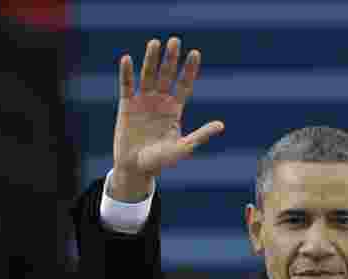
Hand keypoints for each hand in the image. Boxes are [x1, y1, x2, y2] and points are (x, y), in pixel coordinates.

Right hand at [110, 36, 223, 200]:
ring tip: (155, 43)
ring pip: (148, 75)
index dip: (189, 70)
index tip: (195, 53)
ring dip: (151, 59)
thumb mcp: (183, 148)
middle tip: (176, 41)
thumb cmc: (161, 160)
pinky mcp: (126, 105)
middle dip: (171, 59)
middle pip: (167, 75)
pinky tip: (128, 59)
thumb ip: (200, 135)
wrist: (137, 168)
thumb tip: (220, 125)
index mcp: (175, 109)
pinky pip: (126, 85)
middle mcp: (160, 101)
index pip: (184, 85)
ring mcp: (143, 101)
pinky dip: (127, 73)